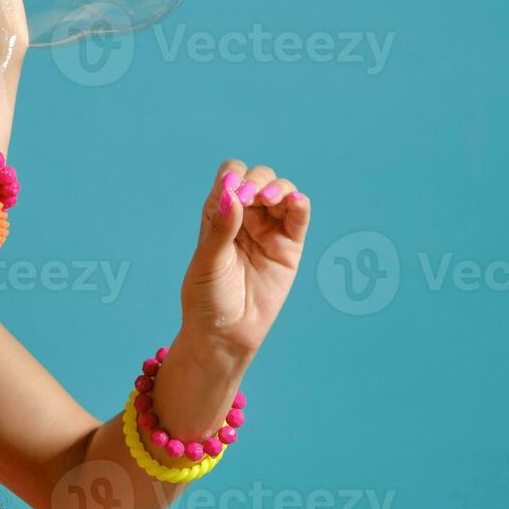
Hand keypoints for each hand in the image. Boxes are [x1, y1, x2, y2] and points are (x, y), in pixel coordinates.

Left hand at [179, 160, 311, 360]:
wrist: (226, 333)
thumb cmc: (208, 297)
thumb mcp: (208, 260)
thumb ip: (221, 228)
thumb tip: (233, 193)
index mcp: (219, 213)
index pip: (230, 176)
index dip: (234, 176)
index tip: (232, 192)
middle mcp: (245, 216)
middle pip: (258, 178)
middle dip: (256, 180)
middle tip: (249, 197)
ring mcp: (269, 229)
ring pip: (281, 192)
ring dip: (278, 187)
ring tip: (268, 199)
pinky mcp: (290, 246)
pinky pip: (299, 217)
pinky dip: (300, 203)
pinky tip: (295, 201)